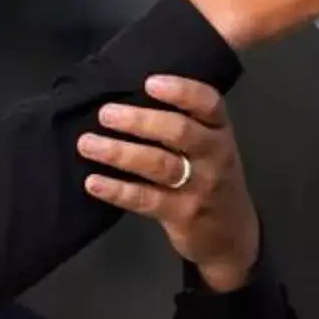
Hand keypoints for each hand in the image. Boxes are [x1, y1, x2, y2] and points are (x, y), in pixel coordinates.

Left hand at [79, 75, 260, 289]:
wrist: (231, 235)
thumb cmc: (210, 177)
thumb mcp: (211, 144)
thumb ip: (185, 119)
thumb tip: (134, 90)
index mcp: (220, 130)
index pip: (208, 103)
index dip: (181, 90)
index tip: (149, 83)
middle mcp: (215, 155)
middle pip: (179, 132)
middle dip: (139, 121)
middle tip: (104, 114)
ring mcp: (201, 186)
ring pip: (159, 164)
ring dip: (120, 152)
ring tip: (87, 144)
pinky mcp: (183, 214)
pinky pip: (146, 199)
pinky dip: (117, 190)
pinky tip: (93, 182)